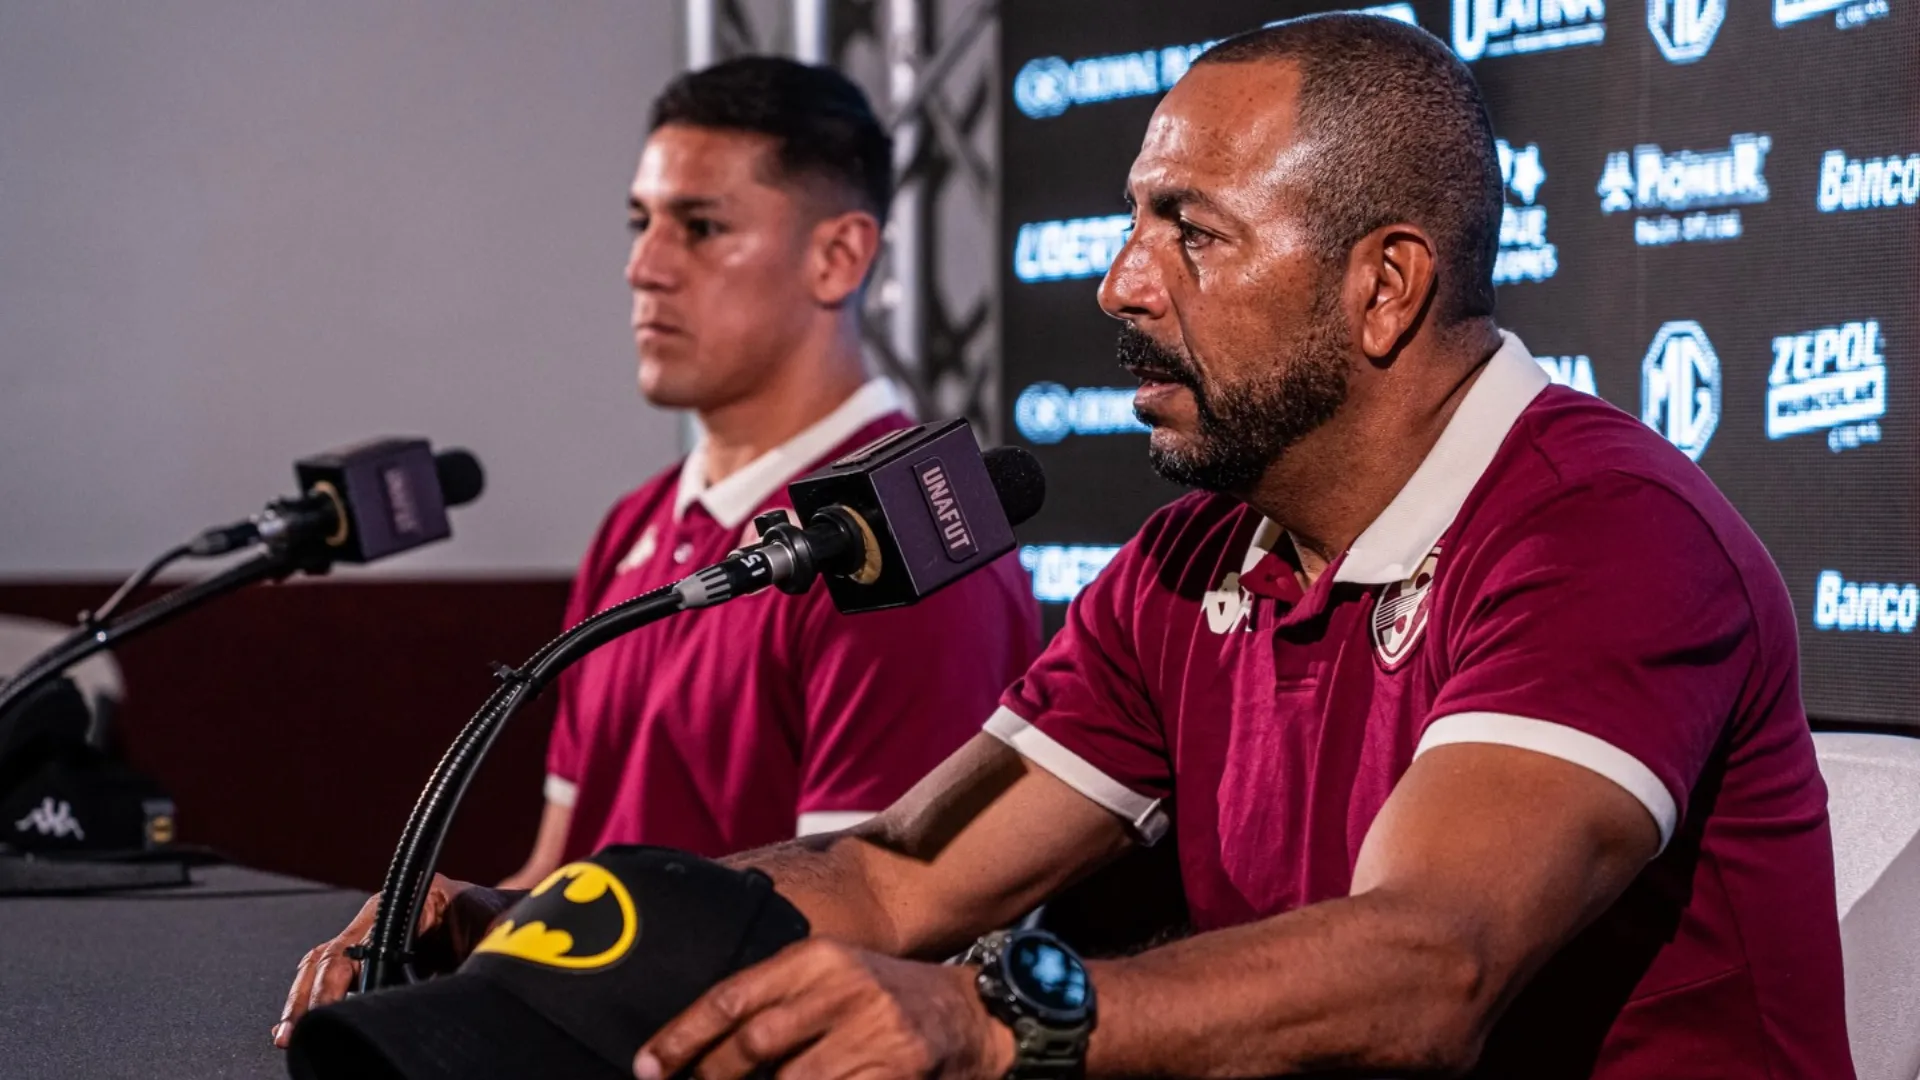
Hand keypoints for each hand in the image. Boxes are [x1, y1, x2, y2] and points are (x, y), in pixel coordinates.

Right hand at [272, 874, 512, 1047]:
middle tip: (297, 1029)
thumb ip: (475, 956)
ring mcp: (376, 932)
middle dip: (313, 992)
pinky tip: (297, 1025)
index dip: (344, 976)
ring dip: (305, 997)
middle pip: (336, 952)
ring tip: (289, 1033)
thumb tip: (456, 988)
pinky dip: (313, 997)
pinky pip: (332, 972)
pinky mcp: (372, 954)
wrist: (510, 923)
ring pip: (325, 962)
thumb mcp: (497, 937)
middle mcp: (389, 912)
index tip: (331, 1007)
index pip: (370, 940)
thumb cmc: (506, 924)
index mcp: (420, 898)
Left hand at [636, 939, 1013, 1079]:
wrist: (968, 1013)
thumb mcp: (829, 977)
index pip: (732, 996)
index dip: (681, 1037)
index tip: (646, 1067)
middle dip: (711, 1077)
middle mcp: (843, 988)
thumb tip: (697, 1046)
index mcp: (816, 958)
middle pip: (753, 1043)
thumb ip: (773, 998)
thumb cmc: (880, 998)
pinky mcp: (897, 1070)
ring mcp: (873, 1032)